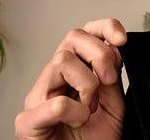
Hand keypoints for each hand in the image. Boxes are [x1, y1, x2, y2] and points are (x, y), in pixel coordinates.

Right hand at [15, 19, 126, 139]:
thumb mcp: (112, 105)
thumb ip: (111, 77)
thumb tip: (115, 48)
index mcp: (73, 73)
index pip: (83, 33)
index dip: (103, 27)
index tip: (122, 39)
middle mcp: (52, 80)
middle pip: (71, 37)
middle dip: (99, 54)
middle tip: (110, 80)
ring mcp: (37, 98)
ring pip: (61, 61)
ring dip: (87, 84)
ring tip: (90, 108)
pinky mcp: (27, 122)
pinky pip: (55, 104)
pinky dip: (75, 112)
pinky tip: (78, 122)